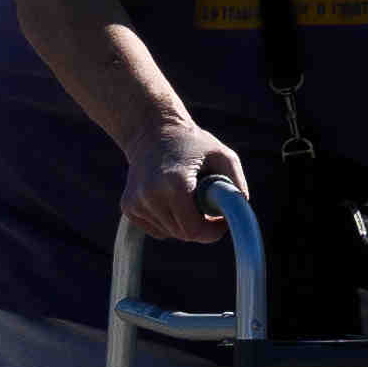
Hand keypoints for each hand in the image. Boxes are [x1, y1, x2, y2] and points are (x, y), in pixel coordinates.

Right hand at [120, 117, 246, 244]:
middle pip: (183, 234)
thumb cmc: (192, 143)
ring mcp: (135, 203)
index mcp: (175, 184)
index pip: (193, 230)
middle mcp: (150, 196)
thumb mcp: (222, 156)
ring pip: (170, 233)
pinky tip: (171, 199)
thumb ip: (236, 184)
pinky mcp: (128, 207)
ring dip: (184, 223)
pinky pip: (156, 229)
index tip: (221, 222)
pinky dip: (169, 221)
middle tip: (209, 208)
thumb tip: (239, 212)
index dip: (212, 232)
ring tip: (189, 196)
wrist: (152, 131)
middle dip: (201, 226)